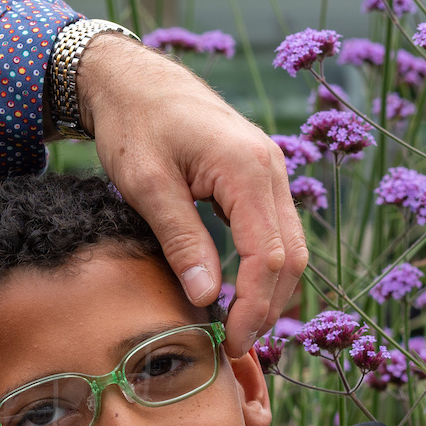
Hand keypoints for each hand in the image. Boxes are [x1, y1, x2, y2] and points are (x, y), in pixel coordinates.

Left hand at [78, 35, 305, 353]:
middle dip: (268, 307)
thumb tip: (208, 297)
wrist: (134, 79)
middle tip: (236, 346)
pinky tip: (240, 292)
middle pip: (291, 256)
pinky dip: (265, 267)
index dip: (254, 306)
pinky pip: (276, 230)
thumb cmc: (135, 124)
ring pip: (290, 246)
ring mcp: (271, 171)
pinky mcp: (260, 176)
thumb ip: (180, 239)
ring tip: (239, 328)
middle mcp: (272, 169)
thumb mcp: (146, 185)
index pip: (268, 256)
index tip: (231, 342)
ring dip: (271, 291)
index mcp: (247, 169)